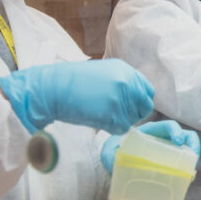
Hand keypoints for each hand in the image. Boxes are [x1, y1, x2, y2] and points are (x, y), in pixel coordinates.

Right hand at [0, 59, 154, 134]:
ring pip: (132, 120)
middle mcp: (127, 82)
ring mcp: (120, 98)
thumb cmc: (73, 83)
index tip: (132, 109)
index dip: (141, 102)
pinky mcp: (112, 113)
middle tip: (117, 117)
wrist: (53, 89)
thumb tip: (134, 100)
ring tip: (102, 116)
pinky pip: (121, 129)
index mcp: (125, 70)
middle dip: (133, 115)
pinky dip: (111, 129)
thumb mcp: (103, 74)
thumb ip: (122, 83)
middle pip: (144, 107)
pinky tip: (99, 122)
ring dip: (119, 122)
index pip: (147, 91)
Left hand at [101, 120, 200, 173]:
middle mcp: (163, 139)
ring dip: (192, 158)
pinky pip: (183, 163)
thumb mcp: (113, 152)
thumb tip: (116, 161)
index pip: (169, 126)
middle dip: (192, 145)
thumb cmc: (116, 152)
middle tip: (192, 158)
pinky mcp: (170, 162)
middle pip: (185, 136)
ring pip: (187, 150)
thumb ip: (113, 155)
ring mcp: (168, 150)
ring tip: (190, 172)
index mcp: (151, 132)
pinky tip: (186, 179)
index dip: (176, 132)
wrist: (116, 160)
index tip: (178, 142)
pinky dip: (187, 170)